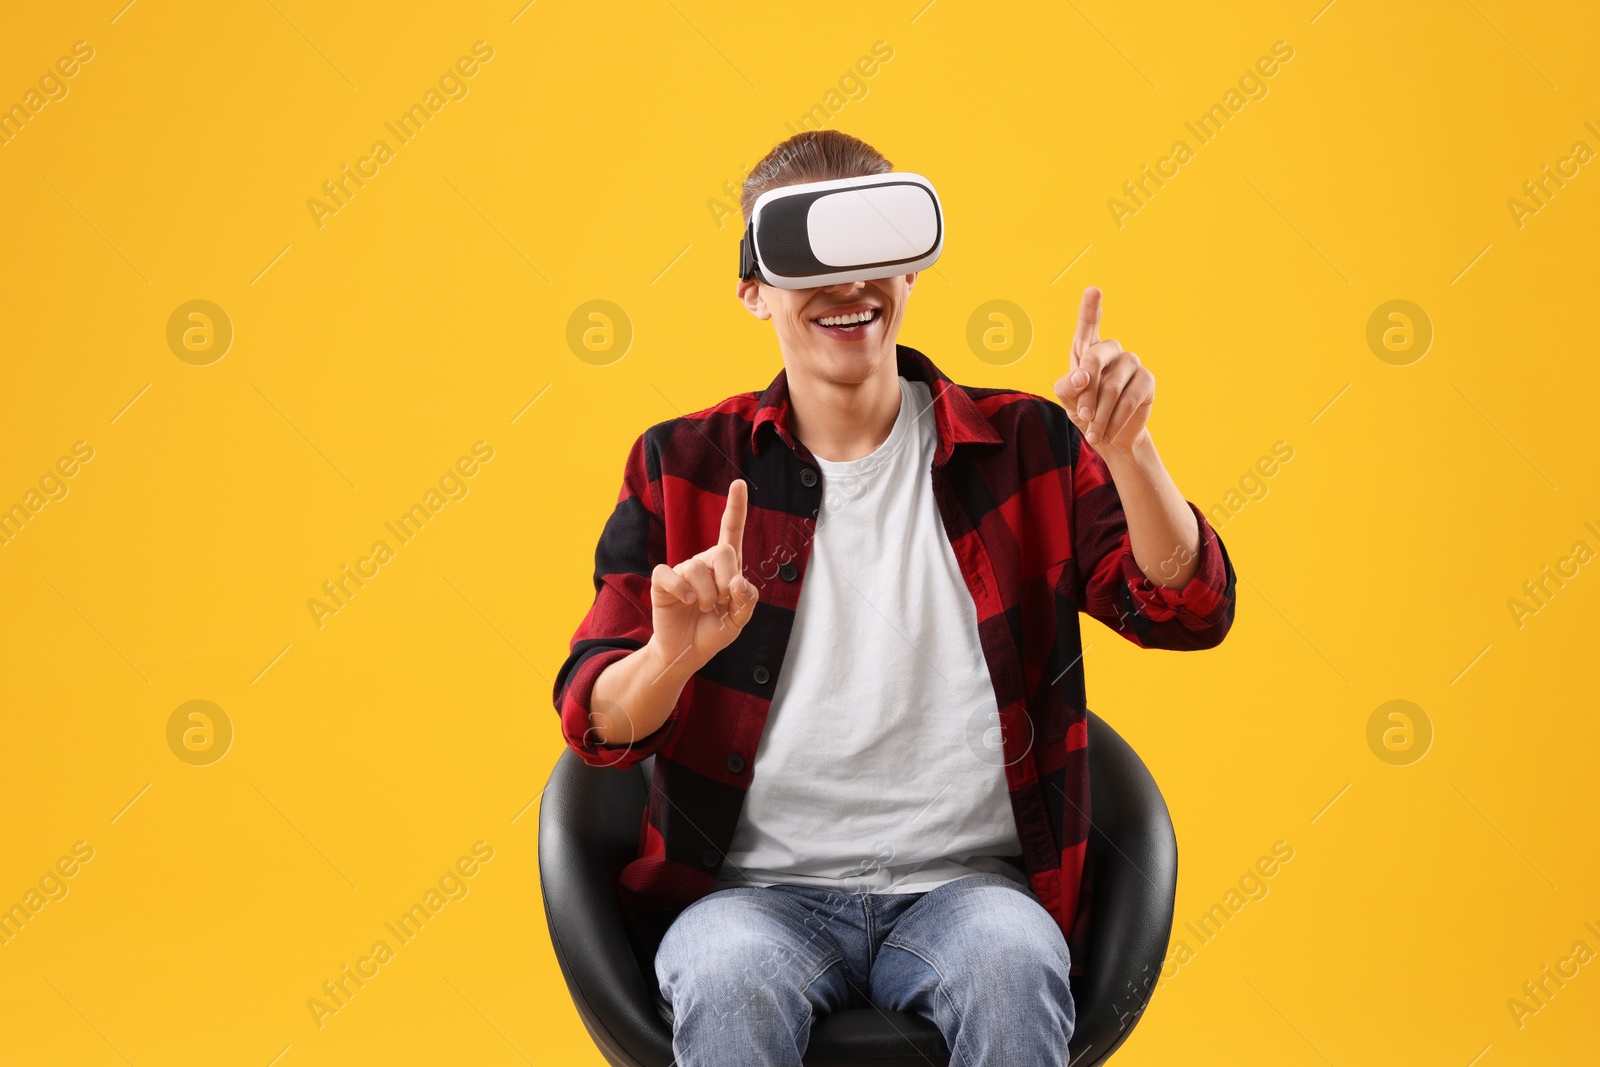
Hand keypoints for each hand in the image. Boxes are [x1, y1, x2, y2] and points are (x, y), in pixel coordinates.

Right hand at [649, 478, 759, 671]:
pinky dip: (682, 590)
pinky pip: (671, 575)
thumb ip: (746, 600)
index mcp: (726, 567)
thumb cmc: (714, 631)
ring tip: (704, 608)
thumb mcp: (739, 619)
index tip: (739, 483)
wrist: (688, 652)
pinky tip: (686, 602)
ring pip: (697, 567)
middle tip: (722, 602)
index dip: (735, 507)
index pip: (731, 531)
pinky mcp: (662, 581)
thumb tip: (739, 582)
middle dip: (727, 581)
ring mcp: (682, 570)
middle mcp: (704, 562)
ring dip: (706, 595)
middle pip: (722, 551)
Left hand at [1053, 286, 1155, 453]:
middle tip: (1081, 414)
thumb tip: (1080, 378)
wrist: (1109, 436)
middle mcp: (1111, 350)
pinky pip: (1129, 399)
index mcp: (1087, 349)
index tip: (1093, 290)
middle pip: (1096, 357)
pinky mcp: (1147, 381)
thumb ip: (1066, 386)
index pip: (1088, 324)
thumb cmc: (1085, 411)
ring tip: (1093, 433)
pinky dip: (1115, 419)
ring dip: (1100, 413)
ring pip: (1112, 386)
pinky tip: (1107, 432)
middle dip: (1086, 389)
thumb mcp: (1068, 399)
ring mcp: (1131, 363)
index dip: (1091, 307)